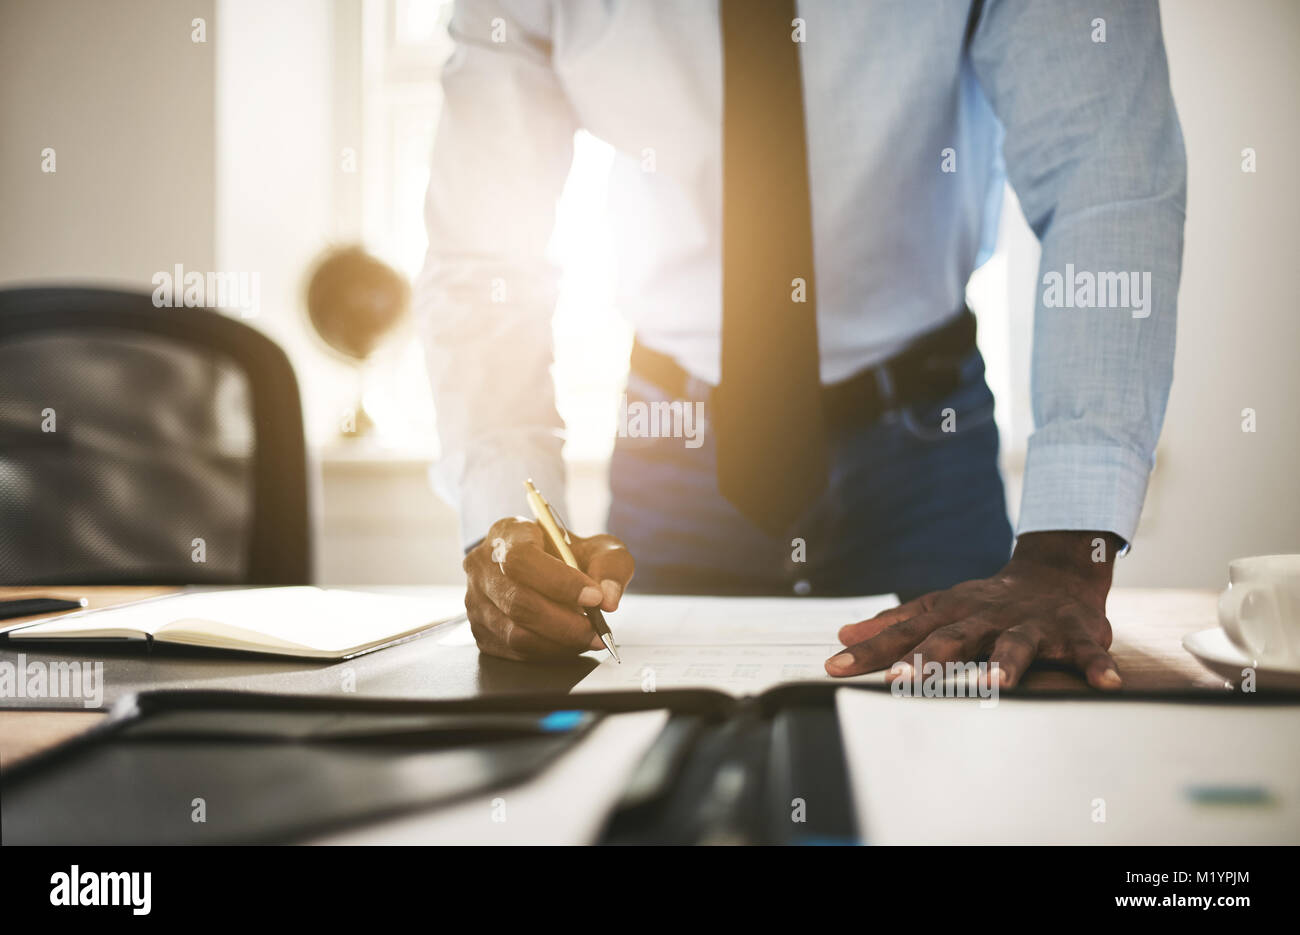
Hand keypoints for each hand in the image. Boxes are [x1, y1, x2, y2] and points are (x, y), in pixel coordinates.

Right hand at [463, 516, 633, 661]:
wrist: (550, 569)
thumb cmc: (570, 555)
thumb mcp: (598, 548)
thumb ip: (610, 567)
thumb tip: (608, 599)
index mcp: (507, 533)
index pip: (522, 559)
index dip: (559, 582)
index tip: (594, 598)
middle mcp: (483, 566)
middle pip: (517, 601)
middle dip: (564, 623)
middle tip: (596, 629)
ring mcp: (476, 600)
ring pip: (515, 633)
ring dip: (559, 642)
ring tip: (587, 637)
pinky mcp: (480, 631)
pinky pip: (514, 652)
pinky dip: (547, 652)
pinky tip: (567, 643)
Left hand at [825, 531, 1124, 689]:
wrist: (1056, 571)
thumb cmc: (989, 602)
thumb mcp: (940, 607)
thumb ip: (894, 626)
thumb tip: (843, 638)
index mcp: (952, 612)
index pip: (904, 632)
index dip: (871, 650)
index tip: (835, 667)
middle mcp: (987, 616)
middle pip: (953, 637)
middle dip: (927, 658)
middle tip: (902, 680)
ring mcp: (1032, 623)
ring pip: (1016, 643)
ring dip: (1006, 663)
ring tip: (996, 684)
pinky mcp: (1075, 632)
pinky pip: (1088, 651)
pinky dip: (1097, 665)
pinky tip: (1106, 682)